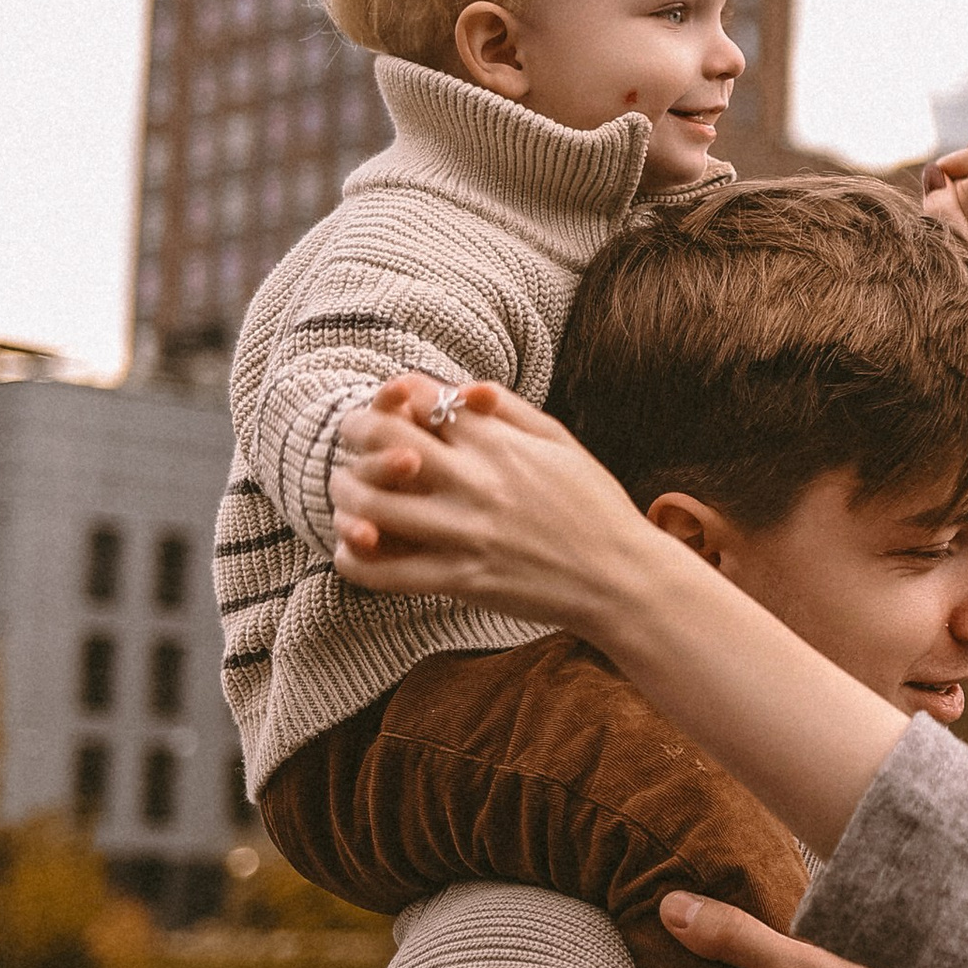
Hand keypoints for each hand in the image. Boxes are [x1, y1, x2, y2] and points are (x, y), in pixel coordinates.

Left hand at [330, 377, 656, 637]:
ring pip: (371, 503)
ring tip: (349, 494)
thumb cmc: (593, 506)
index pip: (418, 397)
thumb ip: (509, 410)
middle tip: (353, 441)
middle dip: (356, 432)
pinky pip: (386, 571)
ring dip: (346, 493)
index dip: (392, 396)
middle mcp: (476, 481)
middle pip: (381, 439)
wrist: (621, 578)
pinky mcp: (461, 580)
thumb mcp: (559, 441)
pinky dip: (355, 558)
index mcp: (498, 442)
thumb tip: (463, 387)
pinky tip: (354, 548)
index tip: (391, 407)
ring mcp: (465, 532)